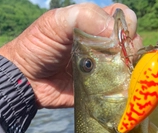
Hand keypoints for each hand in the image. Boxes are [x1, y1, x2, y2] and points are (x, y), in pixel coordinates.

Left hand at [0, 3, 140, 108]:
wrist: (26, 80)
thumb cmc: (39, 46)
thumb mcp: (56, 22)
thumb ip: (85, 17)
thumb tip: (116, 34)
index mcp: (96, 26)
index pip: (124, 19)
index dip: (126, 26)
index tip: (119, 38)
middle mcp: (104, 46)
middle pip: (131, 44)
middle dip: (130, 50)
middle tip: (117, 59)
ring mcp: (104, 69)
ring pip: (130, 67)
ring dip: (130, 70)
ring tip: (118, 75)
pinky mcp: (102, 89)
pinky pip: (121, 89)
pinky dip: (125, 90)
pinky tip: (122, 89)